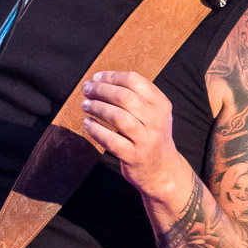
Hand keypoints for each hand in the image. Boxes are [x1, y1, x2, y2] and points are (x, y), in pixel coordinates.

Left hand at [80, 70, 184, 198]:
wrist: (161, 170)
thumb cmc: (150, 136)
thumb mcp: (153, 113)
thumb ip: (135, 96)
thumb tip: (100, 80)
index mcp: (161, 104)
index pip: (135, 81)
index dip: (111, 77)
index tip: (96, 78)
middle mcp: (156, 120)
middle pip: (125, 97)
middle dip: (101, 90)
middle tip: (87, 90)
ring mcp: (146, 139)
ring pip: (118, 117)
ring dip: (97, 108)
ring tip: (85, 105)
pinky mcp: (134, 156)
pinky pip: (111, 140)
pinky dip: (96, 130)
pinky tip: (87, 124)